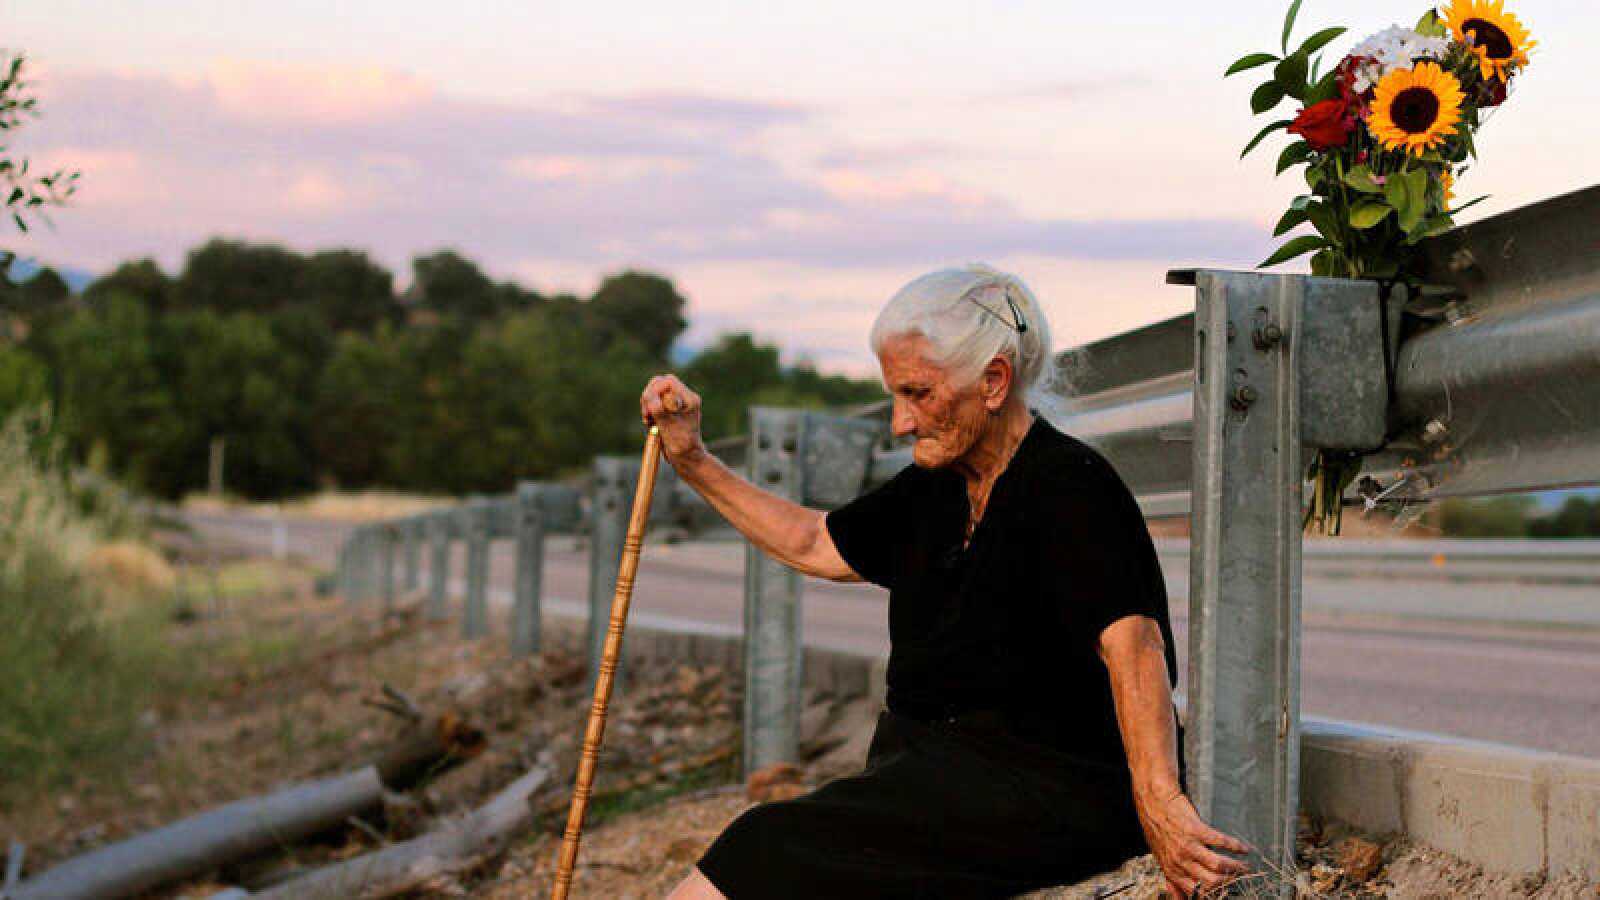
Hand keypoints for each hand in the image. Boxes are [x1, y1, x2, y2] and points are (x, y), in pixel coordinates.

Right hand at [639, 374, 706, 464]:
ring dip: (648, 405)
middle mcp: (685, 398)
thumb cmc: (681, 445)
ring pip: (655, 393)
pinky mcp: (670, 410)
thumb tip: (650, 396)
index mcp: (689, 399)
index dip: (654, 391)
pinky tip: (650, 423)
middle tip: (646, 414)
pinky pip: (655, 403)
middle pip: (660, 384)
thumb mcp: (668, 427)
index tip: (650, 409)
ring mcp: (677, 404)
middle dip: (649, 397)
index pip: (668, 381)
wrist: (687, 458)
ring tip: (649, 421)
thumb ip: (659, 409)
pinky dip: (649, 412)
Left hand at [1135, 787, 1250, 897]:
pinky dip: (1236, 846)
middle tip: (1240, 877)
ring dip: (1236, 867)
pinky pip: (1221, 841)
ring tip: (1245, 866)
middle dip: (1229, 881)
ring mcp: (1188, 846)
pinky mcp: (1196, 830)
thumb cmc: (1157, 829)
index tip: (1226, 891)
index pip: (1197, 892)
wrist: (1152, 802)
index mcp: (1172, 871)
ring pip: (1218, 865)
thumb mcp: (1161, 858)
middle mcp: (1180, 861)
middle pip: (1212, 881)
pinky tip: (1244, 849)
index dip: (1214, 893)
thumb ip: (1172, 880)